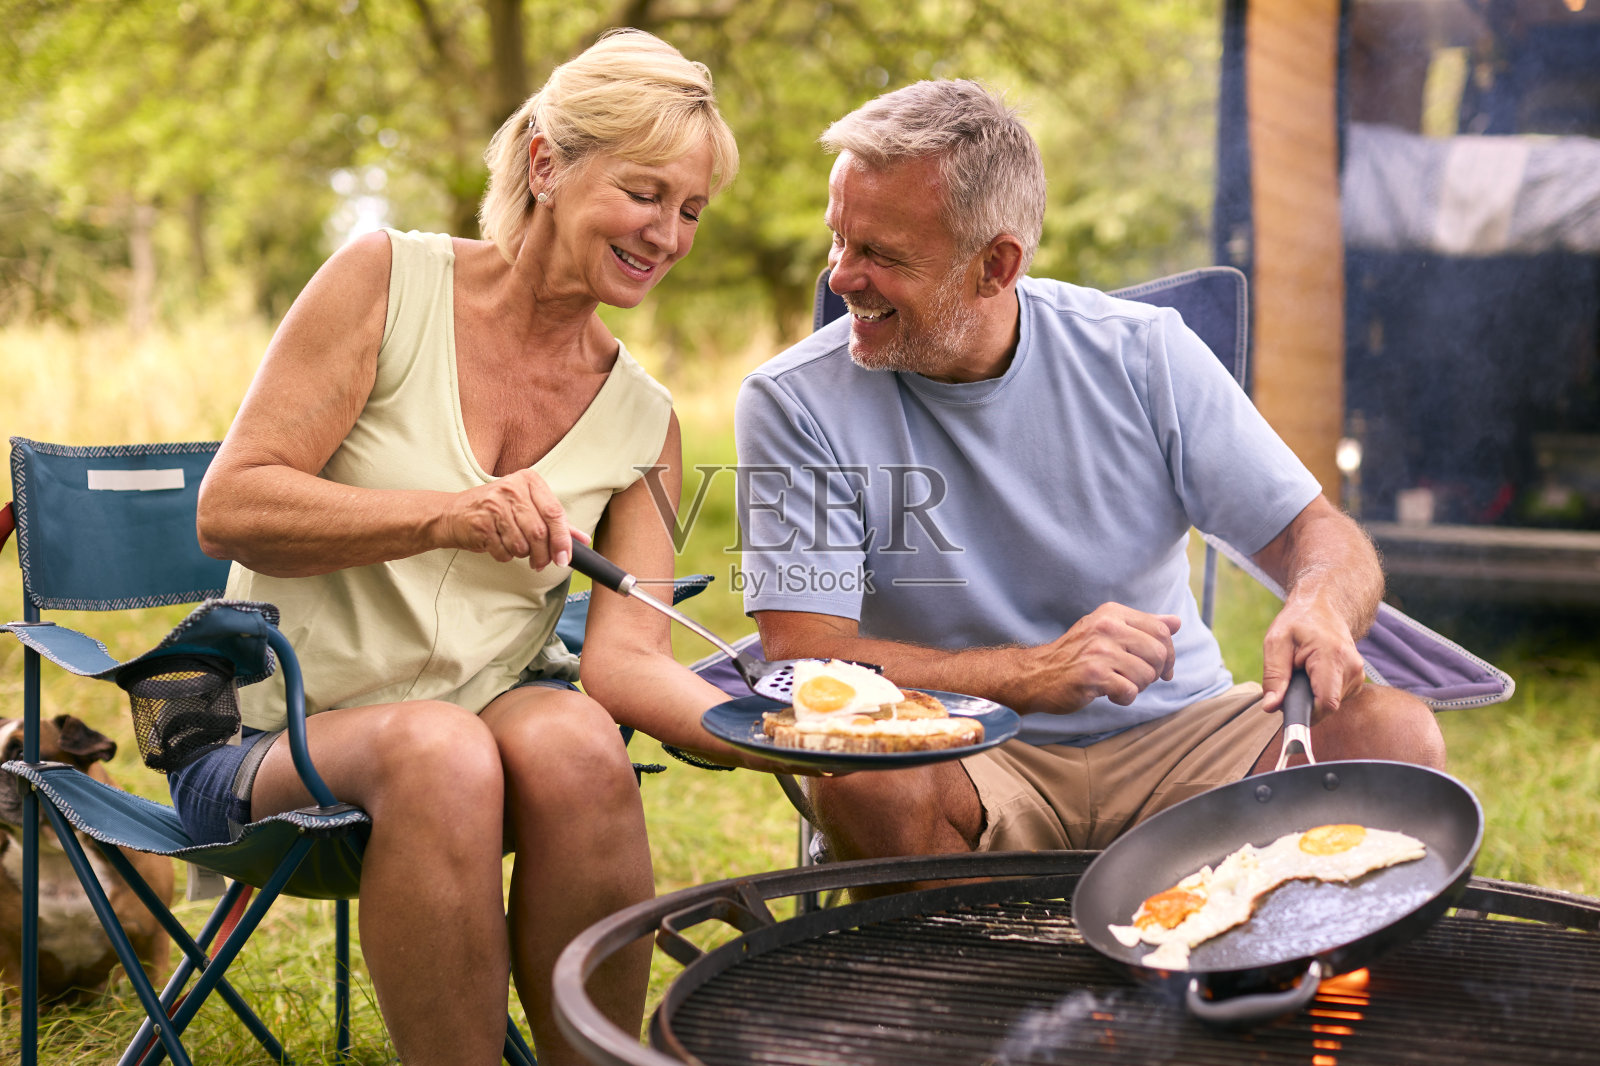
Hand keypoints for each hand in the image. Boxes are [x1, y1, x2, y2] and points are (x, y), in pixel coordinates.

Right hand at [442, 468, 573, 568]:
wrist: (452, 514)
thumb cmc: (495, 510)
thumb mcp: (526, 506)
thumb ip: (555, 521)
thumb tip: (583, 539)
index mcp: (529, 480)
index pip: (554, 513)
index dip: (562, 540)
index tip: (565, 558)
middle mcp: (512, 488)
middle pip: (539, 531)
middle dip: (543, 554)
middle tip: (541, 563)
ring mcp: (494, 505)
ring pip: (522, 544)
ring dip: (522, 554)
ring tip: (514, 548)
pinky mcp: (480, 522)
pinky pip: (503, 551)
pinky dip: (505, 556)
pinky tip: (498, 545)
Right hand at [1009, 603, 1180, 714]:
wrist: (1036, 674)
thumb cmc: (1076, 655)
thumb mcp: (1107, 630)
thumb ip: (1143, 625)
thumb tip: (1177, 622)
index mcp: (1112, 613)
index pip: (1161, 629)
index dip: (1168, 653)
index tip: (1162, 669)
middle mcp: (1106, 627)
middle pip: (1158, 652)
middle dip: (1154, 673)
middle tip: (1138, 680)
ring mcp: (1099, 651)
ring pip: (1146, 674)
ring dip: (1138, 687)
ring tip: (1119, 684)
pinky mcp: (1093, 675)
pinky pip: (1130, 692)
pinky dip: (1124, 699)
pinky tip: (1110, 695)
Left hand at [1259, 596, 1365, 722]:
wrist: (1322, 608)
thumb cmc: (1297, 622)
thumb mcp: (1276, 642)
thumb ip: (1274, 676)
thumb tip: (1271, 706)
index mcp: (1333, 657)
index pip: (1326, 703)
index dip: (1306, 714)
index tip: (1288, 710)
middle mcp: (1352, 668)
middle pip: (1327, 707)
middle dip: (1304, 703)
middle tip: (1289, 684)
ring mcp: (1358, 675)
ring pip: (1331, 705)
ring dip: (1312, 697)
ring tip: (1301, 674)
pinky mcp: (1357, 680)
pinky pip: (1335, 698)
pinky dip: (1320, 692)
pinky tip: (1313, 676)